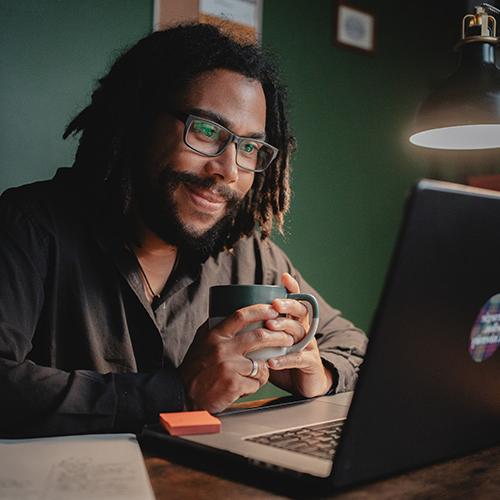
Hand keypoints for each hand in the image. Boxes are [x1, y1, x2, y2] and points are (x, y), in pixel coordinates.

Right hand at [179, 304, 294, 412]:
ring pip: (261, 363)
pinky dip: (255, 384)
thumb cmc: (195, 367)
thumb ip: (218, 328)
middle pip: (259, 336)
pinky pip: (256, 382)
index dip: (261, 310)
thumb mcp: (203, 341)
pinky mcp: (233, 384)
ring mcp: (229, 366)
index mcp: (215, 335)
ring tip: (262, 371)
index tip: (274, 310)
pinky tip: (246, 386)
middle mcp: (222, 348)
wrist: (182, 393)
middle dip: (279, 337)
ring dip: (266, 368)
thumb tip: (239, 315)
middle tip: (288, 338)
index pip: (241, 315)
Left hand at [266, 273, 333, 397]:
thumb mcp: (272, 343)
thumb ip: (260, 330)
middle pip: (301, 312)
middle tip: (274, 304)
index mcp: (295, 323)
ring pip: (299, 332)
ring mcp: (309, 346)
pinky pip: (298, 359)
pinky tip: (272, 360)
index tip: (284, 277)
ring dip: (284, 328)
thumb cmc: (284, 360)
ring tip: (269, 327)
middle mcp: (304, 331)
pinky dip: (285, 359)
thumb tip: (235, 318)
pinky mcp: (310, 363)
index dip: (292, 289)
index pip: (296, 301)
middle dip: (288, 306)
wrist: (304, 385)